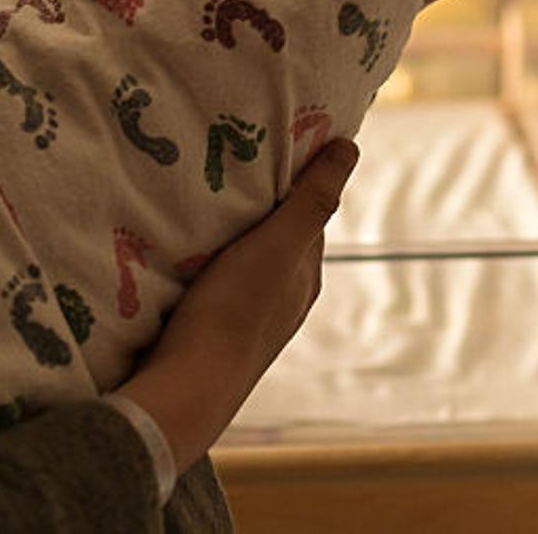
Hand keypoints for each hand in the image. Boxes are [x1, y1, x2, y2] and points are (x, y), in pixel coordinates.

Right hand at [111, 137, 358, 474]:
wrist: (187, 391)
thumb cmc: (235, 310)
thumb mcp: (278, 244)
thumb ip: (312, 200)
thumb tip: (350, 147)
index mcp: (307, 276)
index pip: (310, 214)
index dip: (296, 183)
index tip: (271, 152)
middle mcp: (287, 300)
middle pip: (280, 239)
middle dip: (264, 209)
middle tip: (231, 173)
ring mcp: (253, 322)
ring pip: (250, 264)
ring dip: (236, 239)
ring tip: (207, 210)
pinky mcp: (217, 336)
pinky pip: (222, 287)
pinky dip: (213, 266)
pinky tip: (190, 261)